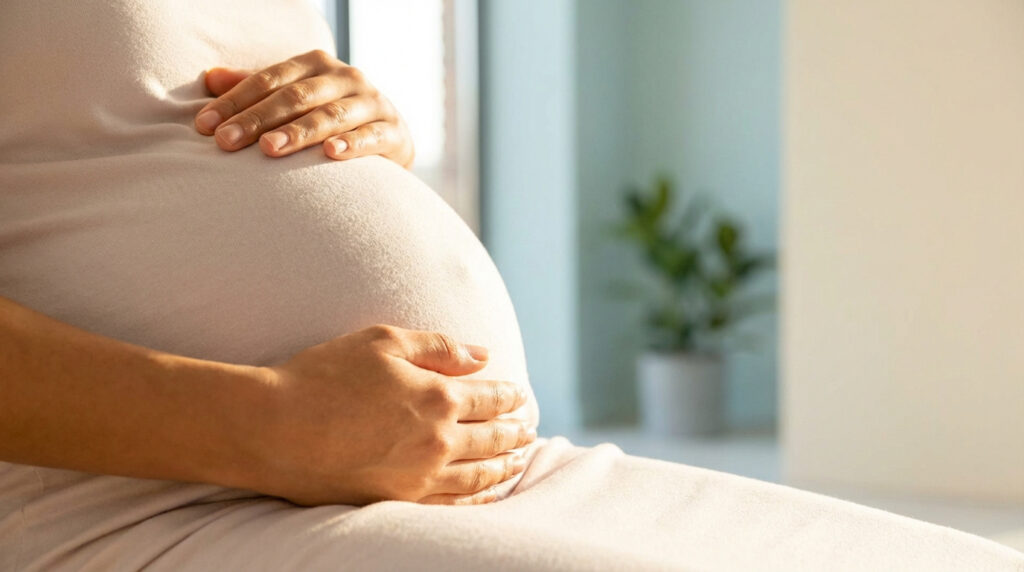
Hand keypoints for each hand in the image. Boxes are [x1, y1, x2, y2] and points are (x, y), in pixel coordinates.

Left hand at [194, 50, 414, 167]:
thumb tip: (209, 77)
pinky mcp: (394, 131)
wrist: (390, 139)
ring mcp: (372, 102)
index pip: (268, 80)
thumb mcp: (296, 98)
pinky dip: (352, 144)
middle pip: (295, 97)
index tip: (205, 126)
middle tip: (225, 142)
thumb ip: (257, 88)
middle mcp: (346, 76)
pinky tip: (331, 154)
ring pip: (330, 115)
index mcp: (316, 64)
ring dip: (298, 133)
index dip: (235, 101)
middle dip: (258, 120)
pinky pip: (371, 137)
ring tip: (269, 150)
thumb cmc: (332, 117)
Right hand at [248, 325, 535, 506]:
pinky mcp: (397, 500)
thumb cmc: (322, 375)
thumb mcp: (382, 341)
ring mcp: (419, 476)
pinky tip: (486, 493)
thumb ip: (439, 347)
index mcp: (438, 396)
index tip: (520, 395)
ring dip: (505, 465)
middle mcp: (438, 440)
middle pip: (492, 438)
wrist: (272, 427)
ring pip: (479, 475)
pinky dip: (479, 498)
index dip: (510, 396)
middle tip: (528, 428)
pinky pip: (453, 504)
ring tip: (519, 459)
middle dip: (515, 431)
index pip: (491, 397)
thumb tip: (482, 355)